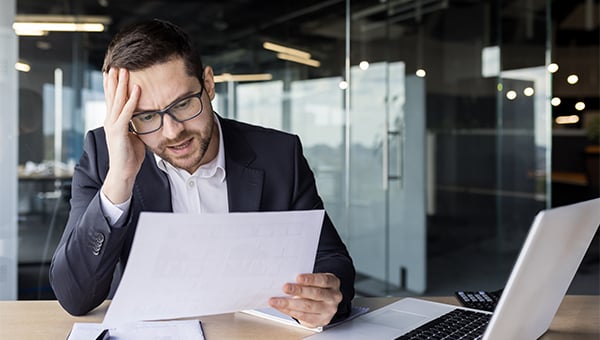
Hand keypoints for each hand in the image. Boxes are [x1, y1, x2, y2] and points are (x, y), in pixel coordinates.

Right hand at [101, 67, 145, 203]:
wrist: (124, 172)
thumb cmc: (130, 157)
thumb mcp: (134, 136)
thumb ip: (136, 126)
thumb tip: (144, 119)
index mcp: (113, 122)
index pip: (112, 100)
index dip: (113, 86)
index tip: (113, 72)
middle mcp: (110, 121)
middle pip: (112, 96)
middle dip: (114, 80)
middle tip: (116, 65)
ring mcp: (112, 126)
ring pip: (117, 100)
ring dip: (122, 84)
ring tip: (124, 70)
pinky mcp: (118, 132)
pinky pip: (126, 112)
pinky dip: (132, 99)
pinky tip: (136, 88)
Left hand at [269, 273, 342, 327]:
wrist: (325, 303)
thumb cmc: (317, 288)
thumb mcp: (316, 280)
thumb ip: (305, 280)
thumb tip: (287, 279)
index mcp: (333, 283)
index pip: (323, 280)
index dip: (310, 279)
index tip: (298, 278)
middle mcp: (333, 297)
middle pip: (316, 294)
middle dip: (298, 291)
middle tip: (285, 288)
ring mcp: (328, 310)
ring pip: (308, 307)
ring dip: (289, 303)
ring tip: (277, 300)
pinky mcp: (320, 321)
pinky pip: (303, 317)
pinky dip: (289, 311)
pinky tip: (281, 307)